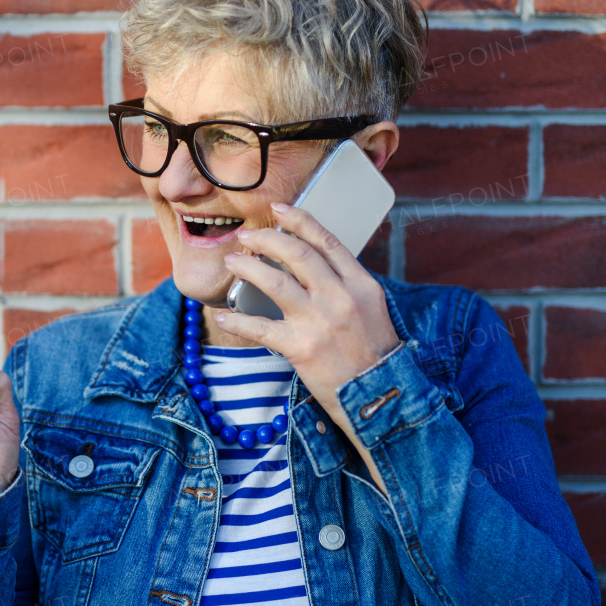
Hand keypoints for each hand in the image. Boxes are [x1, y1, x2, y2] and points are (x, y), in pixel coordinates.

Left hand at [215, 201, 400, 418]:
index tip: (279, 210)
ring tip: (231, 263)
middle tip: (246, 237)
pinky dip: (237, 320)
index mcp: (360, 283)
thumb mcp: (372, 308)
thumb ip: (346, 283)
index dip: (299, 220)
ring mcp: (320, 321)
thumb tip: (315, 262)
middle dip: (266, 238)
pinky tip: (224, 315)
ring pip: (274, 280)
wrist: (381, 395)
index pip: (326, 241)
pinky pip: (260, 327)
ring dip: (247, 267)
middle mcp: (340, 297)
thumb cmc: (374, 353)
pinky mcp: (301, 347)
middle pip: (296, 253)